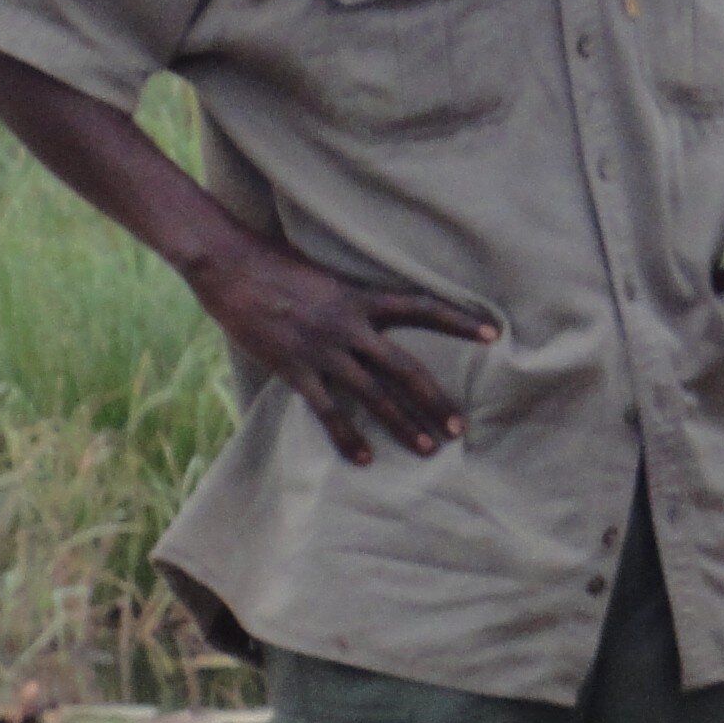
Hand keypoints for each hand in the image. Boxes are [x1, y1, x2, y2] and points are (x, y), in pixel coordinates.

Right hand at [186, 232, 497, 466]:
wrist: (230, 266)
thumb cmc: (275, 263)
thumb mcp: (326, 274)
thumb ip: (351, 297)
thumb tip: (371, 312)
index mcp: (361, 297)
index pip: (423, 307)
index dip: (459, 320)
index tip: (493, 334)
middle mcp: (349, 326)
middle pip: (405, 369)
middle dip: (435, 400)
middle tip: (460, 427)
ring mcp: (322, 350)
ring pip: (374, 395)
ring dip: (403, 424)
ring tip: (429, 449)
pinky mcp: (294, 369)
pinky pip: (328, 411)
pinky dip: (348, 437)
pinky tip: (366, 458)